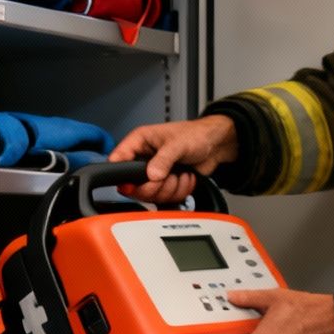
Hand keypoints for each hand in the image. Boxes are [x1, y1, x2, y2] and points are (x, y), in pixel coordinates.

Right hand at [109, 115, 239, 203]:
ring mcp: (155, 174)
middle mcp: (145, 159)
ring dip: (172, 187)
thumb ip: (163, 160)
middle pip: (135, 186)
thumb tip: (151, 175)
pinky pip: (167, 198)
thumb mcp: (178, 144)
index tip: (131, 184)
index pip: (118, 160)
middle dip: (156, 185)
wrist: (215, 146)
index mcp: (140, 142)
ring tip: (181, 172)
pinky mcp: (166, 184)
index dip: (123, 174)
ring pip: (153, 195)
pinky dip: (181, 190)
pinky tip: (185, 176)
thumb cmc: (196, 135)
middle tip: (168, 176)